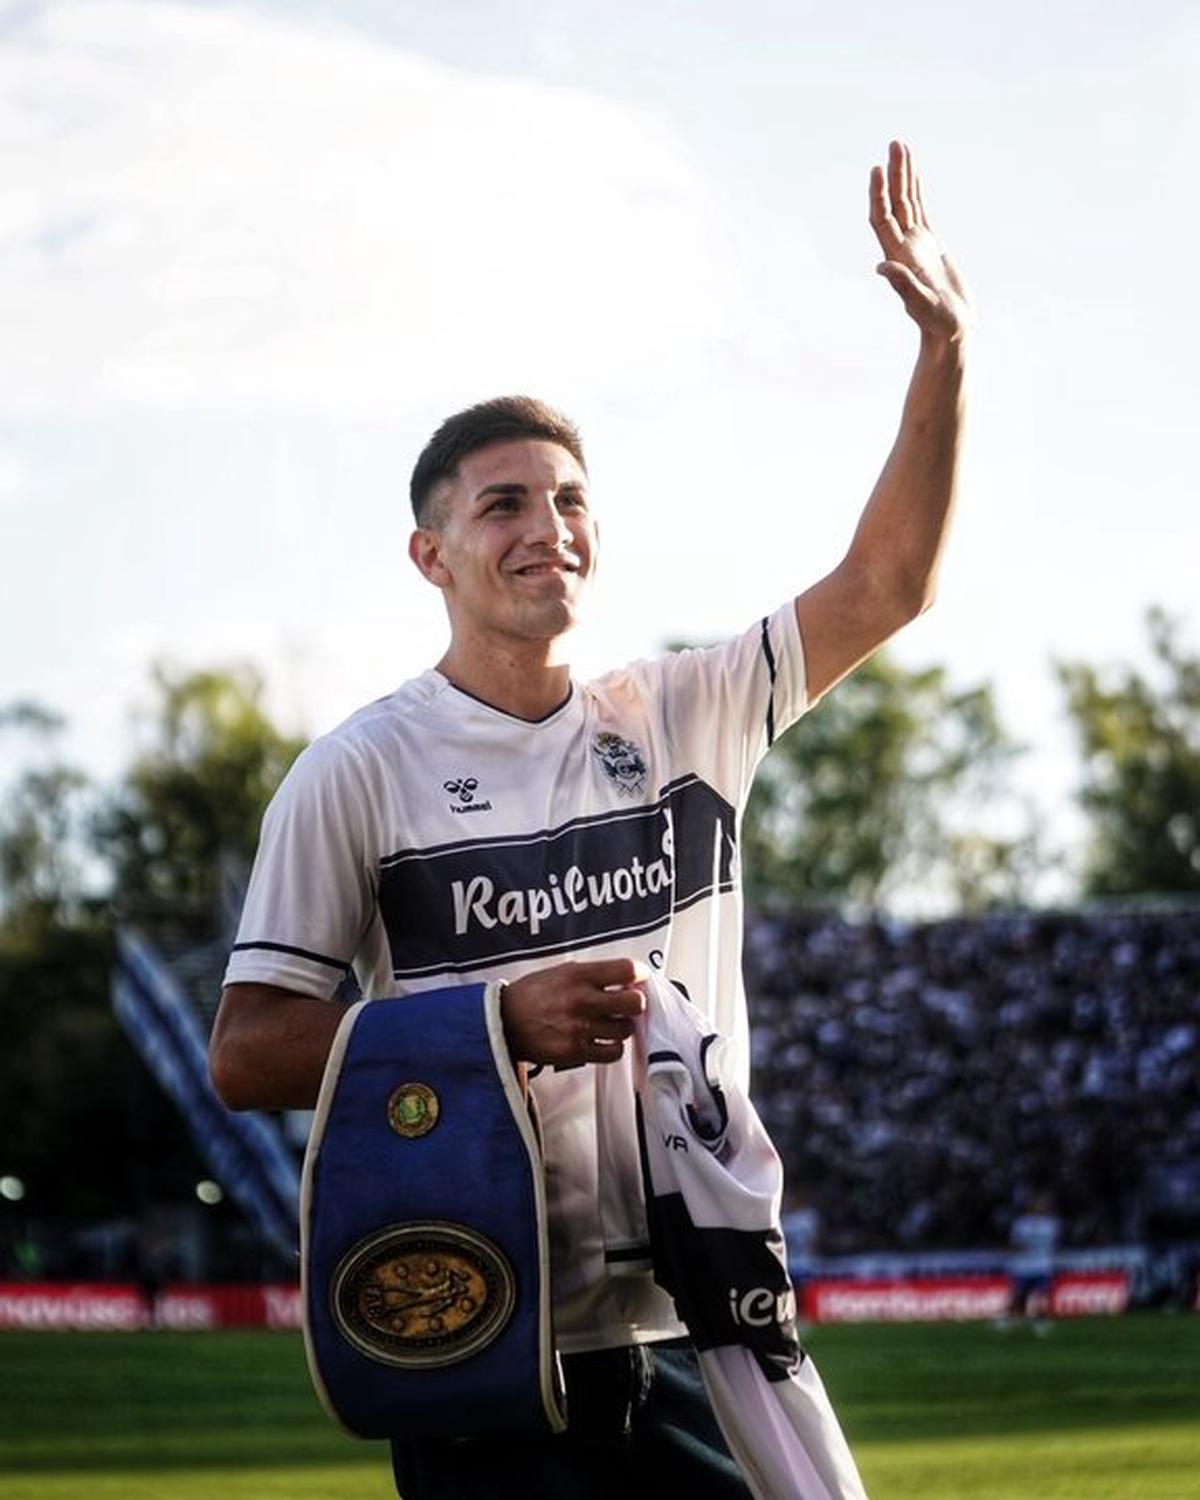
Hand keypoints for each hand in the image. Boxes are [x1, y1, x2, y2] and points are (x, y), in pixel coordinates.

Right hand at [500, 957, 647, 1066]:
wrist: (503, 1022)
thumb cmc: (531, 995)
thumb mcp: (561, 971)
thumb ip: (593, 974)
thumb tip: (626, 977)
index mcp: (578, 975)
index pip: (627, 970)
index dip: (639, 974)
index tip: (638, 978)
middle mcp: (582, 1000)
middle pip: (634, 1003)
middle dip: (635, 1003)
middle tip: (628, 1004)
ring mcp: (580, 1028)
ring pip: (625, 1029)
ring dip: (622, 1026)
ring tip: (610, 1023)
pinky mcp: (576, 1051)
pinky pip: (613, 1052)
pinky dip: (613, 1047)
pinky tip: (603, 1040)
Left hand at [870, 140, 971, 342]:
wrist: (951, 331)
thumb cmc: (938, 323)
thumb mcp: (921, 304)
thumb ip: (903, 285)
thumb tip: (881, 267)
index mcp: (899, 258)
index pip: (883, 219)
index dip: (879, 195)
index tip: (878, 169)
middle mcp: (904, 247)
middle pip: (895, 203)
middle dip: (895, 173)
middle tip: (895, 143)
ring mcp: (917, 245)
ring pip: (908, 203)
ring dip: (905, 176)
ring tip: (902, 147)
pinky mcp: (932, 245)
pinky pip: (921, 211)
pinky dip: (917, 191)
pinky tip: (915, 176)